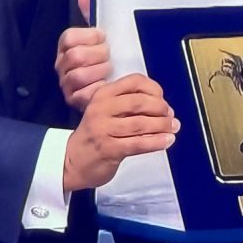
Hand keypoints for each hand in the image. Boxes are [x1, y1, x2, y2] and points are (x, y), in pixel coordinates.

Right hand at [55, 0, 110, 110]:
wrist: (118, 84)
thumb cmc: (108, 56)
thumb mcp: (102, 32)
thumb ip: (91, 9)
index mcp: (67, 45)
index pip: (68, 37)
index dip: (90, 37)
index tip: (103, 38)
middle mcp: (62, 65)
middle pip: (75, 56)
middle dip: (98, 55)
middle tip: (110, 56)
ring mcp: (67, 84)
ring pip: (79, 76)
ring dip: (100, 72)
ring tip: (110, 70)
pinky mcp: (76, 101)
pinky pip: (84, 95)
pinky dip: (100, 89)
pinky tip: (107, 85)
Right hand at [63, 73, 178, 191]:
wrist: (70, 161)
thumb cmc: (96, 134)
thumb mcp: (106, 111)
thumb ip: (129, 104)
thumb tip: (165, 107)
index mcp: (103, 94)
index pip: (134, 81)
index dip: (154, 89)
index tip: (163, 99)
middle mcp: (102, 108)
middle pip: (140, 102)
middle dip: (161, 109)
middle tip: (170, 117)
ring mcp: (104, 129)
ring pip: (141, 123)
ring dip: (162, 125)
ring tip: (173, 128)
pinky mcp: (108, 149)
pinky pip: (138, 143)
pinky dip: (157, 142)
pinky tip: (167, 141)